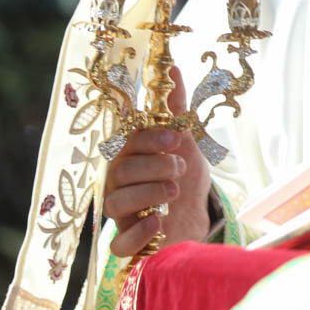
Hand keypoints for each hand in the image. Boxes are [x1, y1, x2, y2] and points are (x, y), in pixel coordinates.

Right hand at [102, 73, 211, 255]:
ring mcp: (121, 214)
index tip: (177, 138)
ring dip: (148, 194)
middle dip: (154, 166)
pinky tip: (157, 223)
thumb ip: (174, 110)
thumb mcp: (184, 141)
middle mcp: (118, 184)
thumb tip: (172, 66)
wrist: (193, 215)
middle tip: (179, 167)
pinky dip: (137, 234)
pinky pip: (118, 243)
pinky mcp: (128, 242)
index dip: (150, 139)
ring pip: (116, 203)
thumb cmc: (182, 175)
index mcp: (129, 157)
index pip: (127, 144)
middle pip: (120, 172)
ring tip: (174, 190)